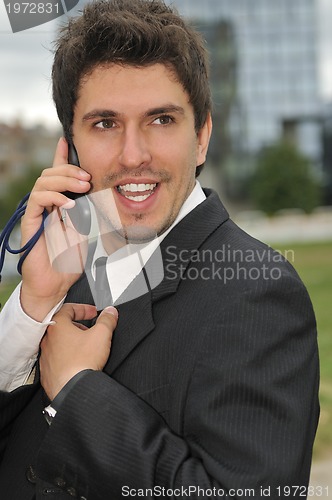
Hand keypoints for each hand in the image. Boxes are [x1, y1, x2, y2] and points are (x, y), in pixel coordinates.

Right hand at [20, 138, 90, 320]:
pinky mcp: (31, 222)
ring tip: (83, 187)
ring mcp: (37, 213)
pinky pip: (37, 199)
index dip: (61, 157)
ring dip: (64, 179)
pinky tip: (69, 204)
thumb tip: (91, 195)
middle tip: (89, 178)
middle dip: (71, 169)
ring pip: (43, 182)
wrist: (55, 284)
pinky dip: (54, 197)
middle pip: (51, 173)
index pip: (58, 176)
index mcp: (59, 205)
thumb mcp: (84, 232)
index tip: (67, 141)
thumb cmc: (68, 261)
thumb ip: (84, 213)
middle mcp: (46, 206)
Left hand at [40, 303, 117, 399]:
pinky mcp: (47, 371)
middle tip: (90, 330)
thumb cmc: (82, 363)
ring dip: (71, 341)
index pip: (68, 309)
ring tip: (85, 347)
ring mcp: (46, 356)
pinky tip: (77, 362)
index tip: (93, 313)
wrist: (73, 389)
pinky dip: (67, 357)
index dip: (83, 309)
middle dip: (78, 325)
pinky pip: (56, 359)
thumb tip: (110, 312)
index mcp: (57, 326)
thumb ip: (107, 320)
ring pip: (58, 342)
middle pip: (62, 325)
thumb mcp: (102, 335)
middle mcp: (48, 340)